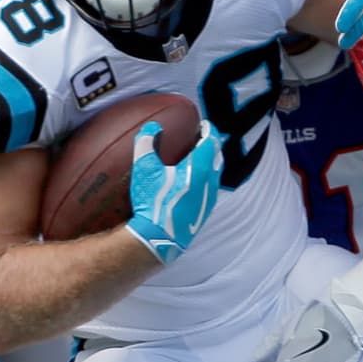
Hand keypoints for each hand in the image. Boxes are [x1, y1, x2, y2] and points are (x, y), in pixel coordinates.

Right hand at [124, 120, 223, 264]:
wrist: (160, 237)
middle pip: (217, 155)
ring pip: (216, 172)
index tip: (203, 124)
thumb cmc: (152, 202)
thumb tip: (152, 127)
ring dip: (210, 161)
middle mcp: (210, 181)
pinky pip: (211, 187)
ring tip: (197, 157)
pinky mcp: (206, 210)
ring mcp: (210, 197)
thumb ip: (146, 143)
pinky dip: (206, 177)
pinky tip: (193, 181)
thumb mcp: (145, 169)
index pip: (212, 141)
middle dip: (211, 143)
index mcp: (199, 167)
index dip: (209, 130)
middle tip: (200, 137)